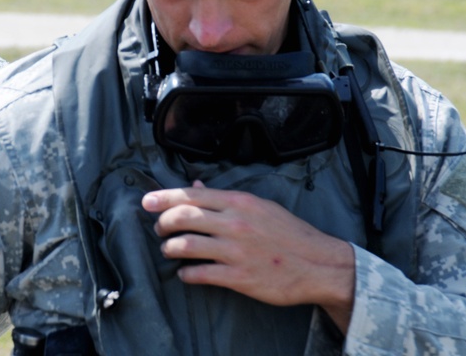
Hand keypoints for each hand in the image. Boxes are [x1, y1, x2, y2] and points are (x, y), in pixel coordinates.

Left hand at [143, 180, 355, 332]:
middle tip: (159, 229)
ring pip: (185, 245)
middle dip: (162, 223)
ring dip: (169, 248)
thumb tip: (196, 187)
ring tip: (168, 250)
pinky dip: (186, 274)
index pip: (191, 195)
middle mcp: (235, 223)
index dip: (163, 198)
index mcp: (239, 202)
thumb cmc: (290, 233)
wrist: (320, 265)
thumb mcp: (260, 207)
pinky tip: (185, 273)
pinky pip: (200, 274)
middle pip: (182, 217)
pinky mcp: (239, 278)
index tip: (145, 202)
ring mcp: (236, 251)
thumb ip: (225, 198)